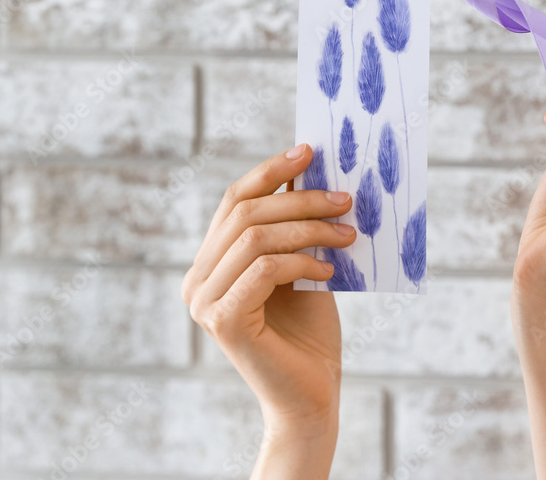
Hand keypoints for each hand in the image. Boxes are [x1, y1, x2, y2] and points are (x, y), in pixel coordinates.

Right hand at [180, 144, 354, 476]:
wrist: (312, 396)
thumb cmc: (309, 333)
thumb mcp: (302, 265)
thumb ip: (294, 226)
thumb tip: (311, 168)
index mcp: (210, 263)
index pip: (234, 200)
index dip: (269, 170)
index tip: (310, 150)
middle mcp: (197, 280)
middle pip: (245, 214)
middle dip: (300, 199)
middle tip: (346, 199)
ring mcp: (204, 302)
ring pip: (255, 237)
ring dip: (309, 228)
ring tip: (348, 234)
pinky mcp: (223, 321)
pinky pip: (263, 269)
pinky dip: (302, 261)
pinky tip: (330, 269)